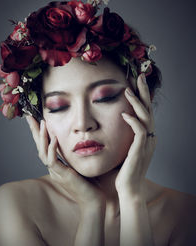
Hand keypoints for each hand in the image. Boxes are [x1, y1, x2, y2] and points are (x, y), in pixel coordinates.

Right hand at [26, 116, 105, 208]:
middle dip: (34, 132)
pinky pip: (53, 161)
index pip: (45, 146)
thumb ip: (75, 154)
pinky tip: (54, 138)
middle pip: (39, 147)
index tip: (38, 119)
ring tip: (41, 123)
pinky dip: (52, 149)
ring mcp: (56, 172)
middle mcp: (54, 168)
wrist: (94, 200)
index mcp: (57, 165)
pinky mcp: (62, 176)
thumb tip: (78, 141)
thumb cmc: (90, 183)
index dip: (40, 134)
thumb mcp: (80, 164)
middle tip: (29, 117)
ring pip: (42, 153)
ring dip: (41, 137)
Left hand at [115, 73, 156, 196]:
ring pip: (146, 118)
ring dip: (137, 103)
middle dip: (144, 93)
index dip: (141, 97)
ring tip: (127, 90)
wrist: (128, 189)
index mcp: (146, 136)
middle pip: (149, 110)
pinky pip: (140, 132)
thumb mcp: (125, 148)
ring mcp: (147, 144)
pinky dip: (133, 121)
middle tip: (139, 77)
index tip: (134, 83)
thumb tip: (118, 122)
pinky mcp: (140, 151)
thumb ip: (125, 135)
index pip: (145, 112)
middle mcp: (149, 138)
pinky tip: (124, 114)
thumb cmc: (124, 169)